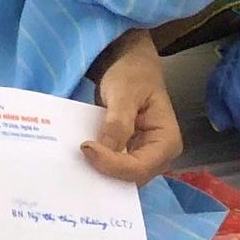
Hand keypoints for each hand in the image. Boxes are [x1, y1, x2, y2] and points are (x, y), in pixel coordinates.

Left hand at [85, 32, 181, 183]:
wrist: (129, 61)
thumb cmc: (132, 73)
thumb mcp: (124, 93)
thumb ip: (117, 123)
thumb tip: (101, 151)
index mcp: (167, 142)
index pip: (139, 168)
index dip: (111, 165)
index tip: (85, 148)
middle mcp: (158, 155)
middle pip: (130, 178)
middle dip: (104, 174)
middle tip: (74, 166)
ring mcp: (142, 155)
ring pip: (120, 177)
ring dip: (98, 173)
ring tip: (73, 168)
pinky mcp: (127, 152)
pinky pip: (112, 166)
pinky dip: (96, 164)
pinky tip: (78, 161)